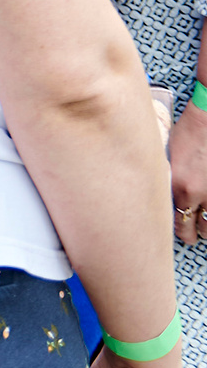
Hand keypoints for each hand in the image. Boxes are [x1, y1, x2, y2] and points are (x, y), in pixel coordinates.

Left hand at [171, 104, 206, 246]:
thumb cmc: (189, 131)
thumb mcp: (167, 158)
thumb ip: (170, 180)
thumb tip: (166, 194)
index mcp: (180, 187)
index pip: (178, 220)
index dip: (179, 231)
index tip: (180, 234)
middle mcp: (201, 194)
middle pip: (202, 226)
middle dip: (197, 233)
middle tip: (193, 237)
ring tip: (205, 230)